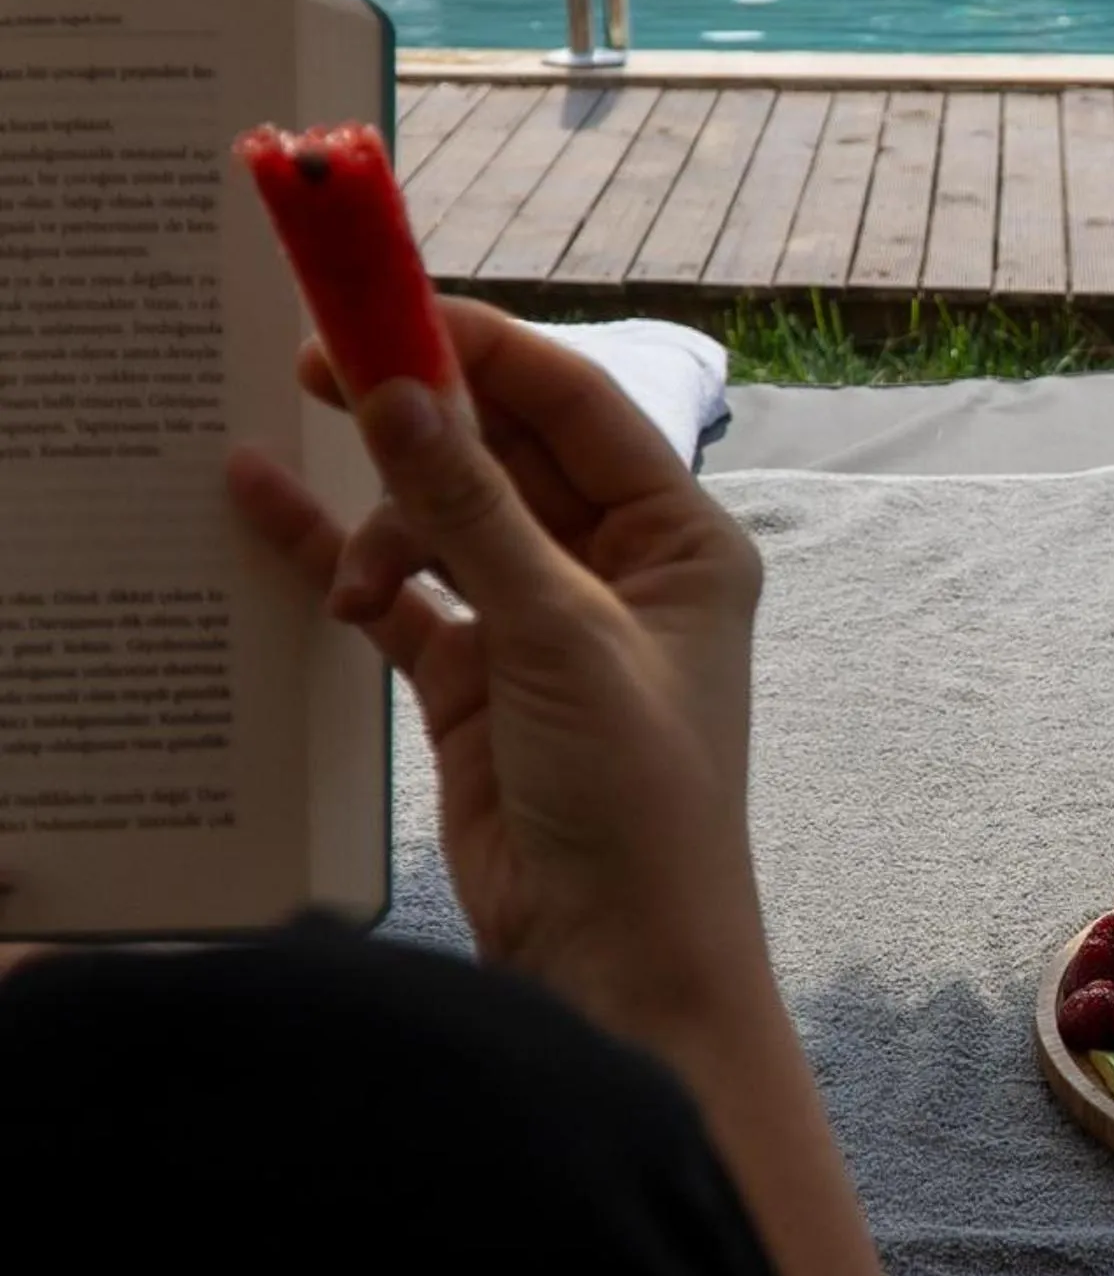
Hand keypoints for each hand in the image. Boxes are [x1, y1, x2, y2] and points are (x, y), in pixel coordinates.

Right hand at [227, 299, 766, 1049]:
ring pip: (450, 519)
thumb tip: (402, 392)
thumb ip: (472, 510)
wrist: (617, 963)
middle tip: (319, 363)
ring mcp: (546, 621)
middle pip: (508, 451)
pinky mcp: (480, 679)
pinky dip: (346, 560)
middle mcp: (620, 566)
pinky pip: (407, 592)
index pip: (578, 404)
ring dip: (386, 519)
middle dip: (421, 416)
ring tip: (338, 550)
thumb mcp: (556, 636)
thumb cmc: (636, 796)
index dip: (485, 351)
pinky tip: (267, 508)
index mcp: (682, 538)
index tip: (389, 312)